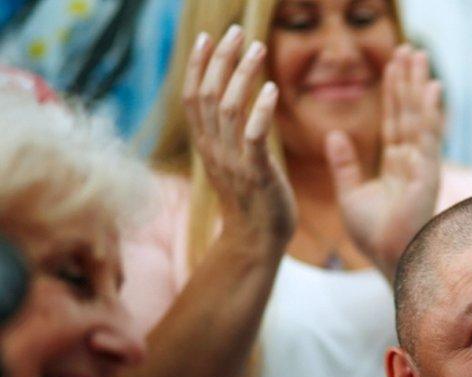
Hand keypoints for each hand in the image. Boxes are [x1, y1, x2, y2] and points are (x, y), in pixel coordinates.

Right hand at [182, 26, 296, 245]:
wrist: (256, 243)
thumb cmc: (252, 203)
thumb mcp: (234, 164)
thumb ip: (230, 137)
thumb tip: (233, 109)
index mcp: (207, 147)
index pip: (193, 98)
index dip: (198, 65)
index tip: (207, 37)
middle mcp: (214, 151)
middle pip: (206, 95)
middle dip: (220, 59)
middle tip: (236, 31)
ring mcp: (233, 162)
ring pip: (228, 108)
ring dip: (241, 75)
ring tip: (257, 47)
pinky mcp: (256, 175)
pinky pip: (254, 136)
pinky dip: (260, 110)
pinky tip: (271, 88)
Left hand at [327, 45, 442, 279]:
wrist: (387, 262)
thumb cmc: (374, 236)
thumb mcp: (350, 195)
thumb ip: (344, 164)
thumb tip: (335, 134)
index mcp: (396, 166)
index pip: (395, 122)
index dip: (393, 93)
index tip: (392, 65)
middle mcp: (413, 162)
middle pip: (409, 113)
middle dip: (408, 81)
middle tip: (409, 49)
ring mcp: (422, 167)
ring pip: (420, 118)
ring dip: (419, 87)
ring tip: (418, 57)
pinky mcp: (427, 176)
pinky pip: (428, 138)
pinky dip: (430, 113)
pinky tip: (431, 89)